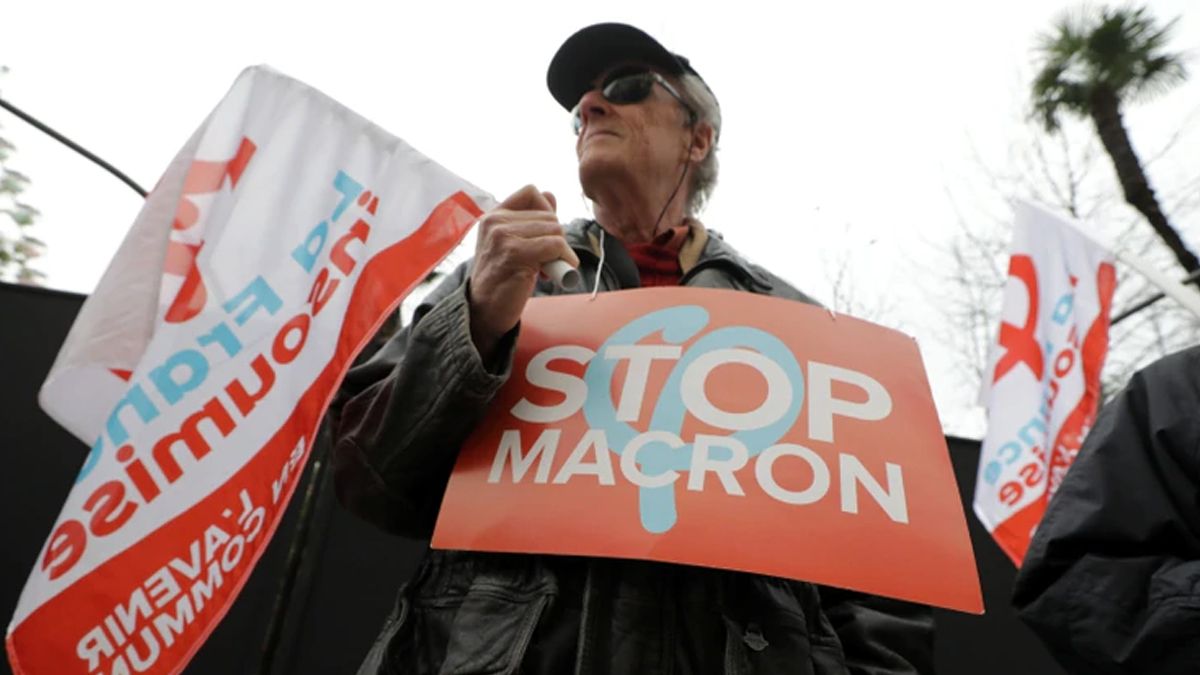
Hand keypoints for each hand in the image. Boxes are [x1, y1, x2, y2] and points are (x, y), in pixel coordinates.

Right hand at [468, 185, 578, 359]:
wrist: (484, 311)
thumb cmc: (502, 279)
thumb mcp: (514, 244)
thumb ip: (530, 220)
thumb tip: (551, 195)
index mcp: (493, 215)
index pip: (532, 192)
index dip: (547, 212)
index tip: (544, 236)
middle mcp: (495, 221)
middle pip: (549, 215)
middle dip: (556, 238)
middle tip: (544, 261)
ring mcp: (502, 236)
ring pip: (555, 230)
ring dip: (561, 252)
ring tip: (545, 269)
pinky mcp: (513, 253)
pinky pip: (555, 245)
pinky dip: (564, 260)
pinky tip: (552, 274)